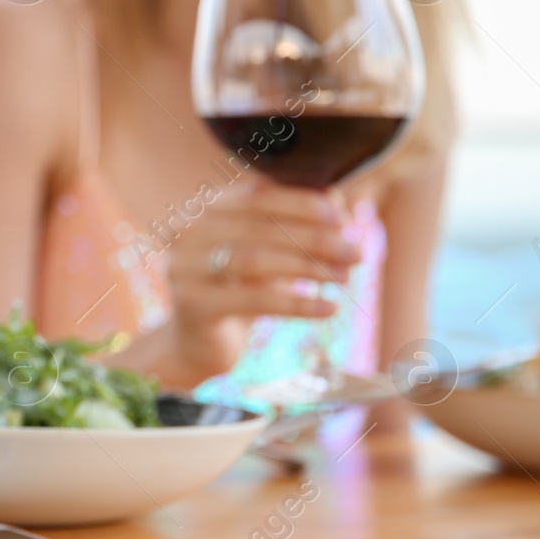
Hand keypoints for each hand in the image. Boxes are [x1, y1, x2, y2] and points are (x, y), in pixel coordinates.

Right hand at [163, 179, 359, 379]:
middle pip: (260, 228)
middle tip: (356, 251)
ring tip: (345, 276)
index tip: (341, 217)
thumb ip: (292, 225)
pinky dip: (298, 303)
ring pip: (257, 260)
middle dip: (315, 238)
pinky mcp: (193, 304)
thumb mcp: (264, 253)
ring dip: (309, 267)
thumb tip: (340, 204)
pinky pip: (255, 300)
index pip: (255, 195)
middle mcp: (185, 232)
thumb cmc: (236, 291)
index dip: (301, 203)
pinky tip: (329, 307)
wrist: (196, 343)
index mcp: (201, 209)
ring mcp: (183, 268)